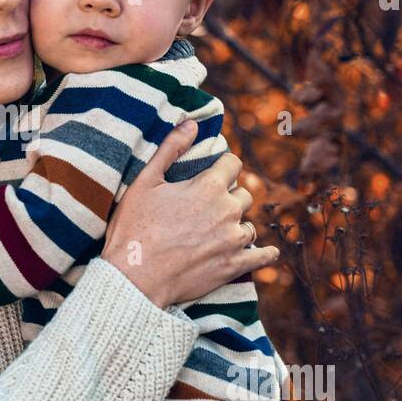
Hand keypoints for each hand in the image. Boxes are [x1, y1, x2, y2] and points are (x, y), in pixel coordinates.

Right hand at [102, 120, 279, 309]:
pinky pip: (262, 256)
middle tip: (210, 206)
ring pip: (249, 225)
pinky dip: (265, 253)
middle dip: (229, 196)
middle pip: (243, 194)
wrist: (134, 278)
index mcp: (208, 187)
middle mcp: (227, 211)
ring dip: (237, 224)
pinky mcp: (233, 266)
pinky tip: (267, 252)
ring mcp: (233, 240)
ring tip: (220, 231)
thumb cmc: (134, 228)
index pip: (233, 164)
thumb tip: (191, 122)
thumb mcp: (145, 182)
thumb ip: (169, 149)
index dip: (223, 166)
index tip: (215, 172)